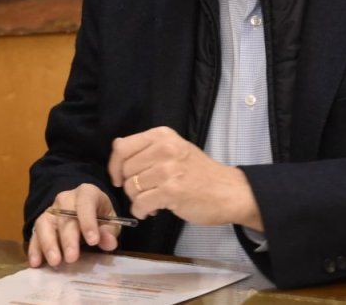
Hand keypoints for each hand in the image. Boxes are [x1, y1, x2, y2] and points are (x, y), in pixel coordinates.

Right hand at [27, 183, 121, 267]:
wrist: (85, 211)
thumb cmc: (100, 216)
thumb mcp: (111, 221)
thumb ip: (110, 232)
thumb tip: (108, 242)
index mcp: (86, 193)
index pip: (85, 203)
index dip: (88, 221)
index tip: (93, 241)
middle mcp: (65, 199)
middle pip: (64, 217)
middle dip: (68, 239)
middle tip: (71, 258)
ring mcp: (51, 210)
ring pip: (45, 223)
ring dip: (48, 243)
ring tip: (54, 261)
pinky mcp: (41, 223)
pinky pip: (35, 234)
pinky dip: (34, 249)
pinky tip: (36, 263)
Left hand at [108, 126, 262, 228]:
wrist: (230, 191)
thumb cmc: (199, 173)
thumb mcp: (174, 149)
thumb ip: (147, 149)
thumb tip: (117, 151)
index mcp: (162, 135)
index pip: (121, 147)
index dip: (114, 165)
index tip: (119, 178)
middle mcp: (164, 148)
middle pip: (125, 170)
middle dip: (129, 185)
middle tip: (146, 192)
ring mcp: (168, 169)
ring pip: (131, 187)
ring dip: (138, 200)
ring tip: (154, 201)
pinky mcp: (172, 191)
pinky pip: (140, 203)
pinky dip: (142, 211)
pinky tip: (153, 211)